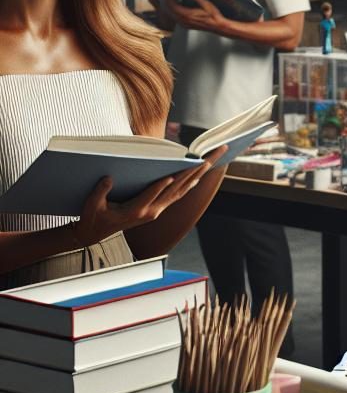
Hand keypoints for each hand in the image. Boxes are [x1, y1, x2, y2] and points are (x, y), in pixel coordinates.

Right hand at [73, 160, 215, 247]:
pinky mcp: (157, 209)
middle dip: (191, 173)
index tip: (171, 175)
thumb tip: (108, 178)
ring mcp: (157, 210)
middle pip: (175, 189)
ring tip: (209, 161)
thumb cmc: (93, 219)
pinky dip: (188, 184)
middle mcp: (151, 211)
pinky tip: (198, 176)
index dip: (160, 186)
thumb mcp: (92, 207)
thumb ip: (99, 193)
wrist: (95, 234)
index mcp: (135, 211)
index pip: (150, 196)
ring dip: (195, 176)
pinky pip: (177, 195)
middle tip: (207, 159)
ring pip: (180, 191)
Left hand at [163, 0, 227, 33]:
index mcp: (188, 14)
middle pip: (170, 11)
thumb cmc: (213, 16)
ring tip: (170, 0)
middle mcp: (185, 20)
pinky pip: (176, 19)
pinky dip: (173, 13)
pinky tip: (175, 9)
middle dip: (167, 2)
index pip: (173, 6)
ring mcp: (185, 24)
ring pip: (172, 16)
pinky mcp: (187, 25)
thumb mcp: (206, 4)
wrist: (217, 26)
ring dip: (169, 7)